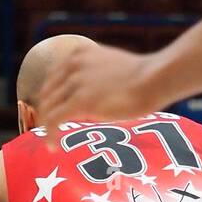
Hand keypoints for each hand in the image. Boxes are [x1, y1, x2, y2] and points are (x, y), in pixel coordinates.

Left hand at [37, 41, 165, 137]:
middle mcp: (72, 64)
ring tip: (52, 142)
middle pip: (46, 94)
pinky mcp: (79, 100)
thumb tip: (87, 101)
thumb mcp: (110, 69)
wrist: (155, 79)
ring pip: (48, 108)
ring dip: (46, 127)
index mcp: (79, 54)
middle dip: (45, 114)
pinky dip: (49, 135)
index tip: (52, 114)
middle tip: (50, 132)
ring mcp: (75, 81)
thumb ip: (94, 78)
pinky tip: (53, 147)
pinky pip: (54, 121)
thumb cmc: (142, 78)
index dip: (49, 99)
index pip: (52, 79)